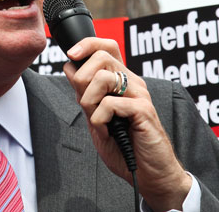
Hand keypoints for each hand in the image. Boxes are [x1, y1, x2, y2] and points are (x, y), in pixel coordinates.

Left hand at [63, 37, 191, 210]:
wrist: (148, 174)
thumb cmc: (123, 146)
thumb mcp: (96, 115)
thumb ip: (85, 93)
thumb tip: (70, 66)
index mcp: (122, 81)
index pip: (106, 46)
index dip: (86, 45)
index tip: (71, 56)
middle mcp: (132, 83)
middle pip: (100, 57)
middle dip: (81, 80)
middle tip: (86, 104)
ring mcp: (139, 95)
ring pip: (102, 78)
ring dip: (89, 102)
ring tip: (97, 121)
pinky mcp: (144, 110)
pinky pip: (109, 104)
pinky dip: (99, 120)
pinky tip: (106, 130)